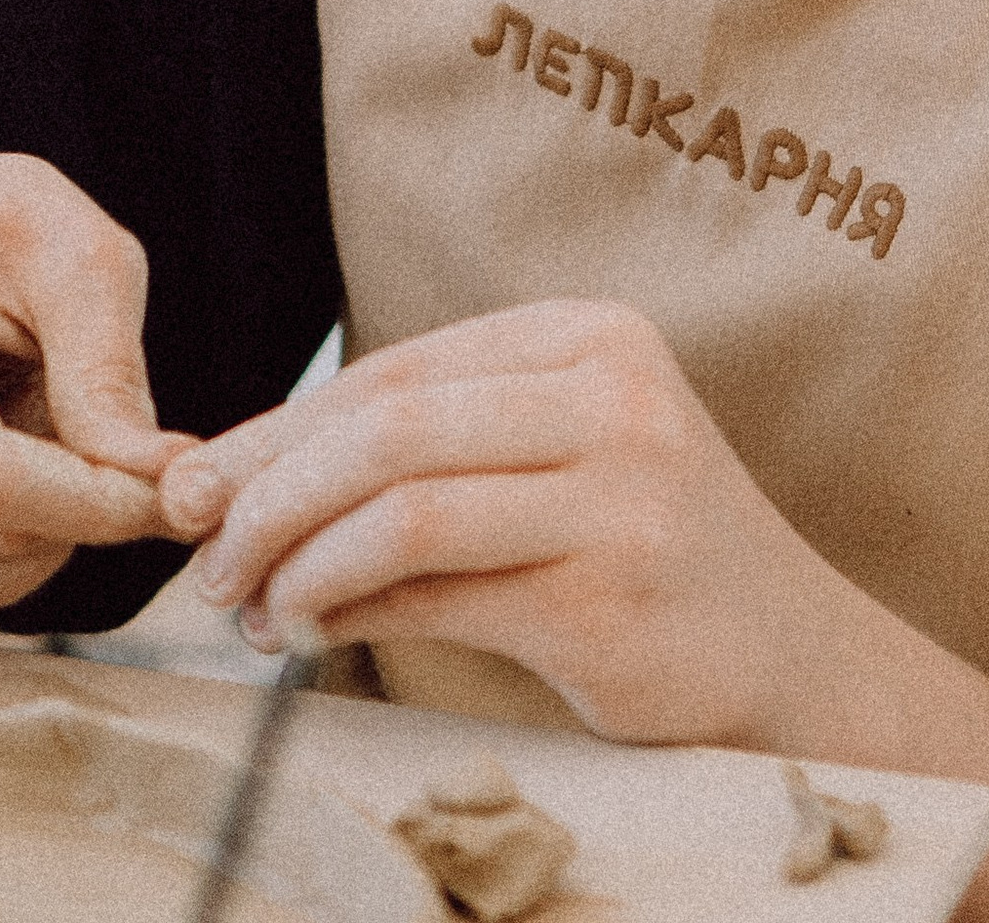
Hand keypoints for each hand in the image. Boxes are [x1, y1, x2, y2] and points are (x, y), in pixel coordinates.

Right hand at [0, 154, 186, 626]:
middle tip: (131, 460)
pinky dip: (2, 561)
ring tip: (61, 452)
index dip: (90, 498)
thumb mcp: (76, 254)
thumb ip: (109, 368)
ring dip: (40, 544)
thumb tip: (159, 481)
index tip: (171, 482)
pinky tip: (22, 485)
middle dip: (76, 516)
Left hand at [160, 300, 878, 747]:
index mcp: (593, 335)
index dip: (281, 428)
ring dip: (296, 560)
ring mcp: (620, 493)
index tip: (201, 485)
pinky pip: (436, 594)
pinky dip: (346, 611)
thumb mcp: (556, 459)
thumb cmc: (643, 549)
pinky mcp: (608, 596)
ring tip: (249, 603)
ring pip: (403, 506)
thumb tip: (238, 477)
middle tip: (202, 552)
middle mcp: (614, 395)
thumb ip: (431, 449)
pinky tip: (307, 632)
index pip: (397, 366)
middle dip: (269, 492)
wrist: (787, 654)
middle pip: (389, 425)